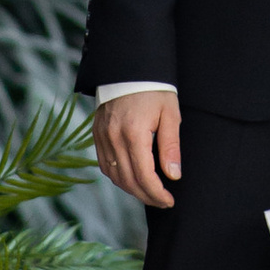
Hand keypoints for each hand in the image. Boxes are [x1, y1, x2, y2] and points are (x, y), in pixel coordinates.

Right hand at [95, 89, 181, 207]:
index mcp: (134, 132)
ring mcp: (102, 136)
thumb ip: (170, 146)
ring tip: (149, 193)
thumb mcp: (170, 114)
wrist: (129, 67)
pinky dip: (117, 177)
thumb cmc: (154, 89)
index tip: (169, 200)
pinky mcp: (96, 134)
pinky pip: (104, 165)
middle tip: (162, 202)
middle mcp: (113, 137)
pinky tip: (131, 179)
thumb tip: (173, 175)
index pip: (144, 176)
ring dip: (131, 189)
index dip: (157, 193)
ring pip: (114, 176)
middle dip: (146, 196)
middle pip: (128, 180)